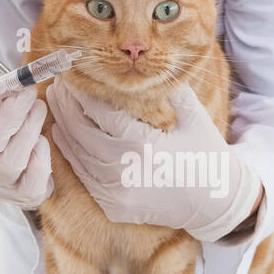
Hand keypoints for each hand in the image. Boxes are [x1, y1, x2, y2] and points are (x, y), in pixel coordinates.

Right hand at [0, 74, 52, 208]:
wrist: (10, 172)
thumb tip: (2, 79)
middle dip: (11, 113)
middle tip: (28, 92)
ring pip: (12, 161)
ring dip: (29, 130)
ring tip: (39, 108)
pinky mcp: (21, 194)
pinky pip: (32, 179)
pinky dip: (40, 157)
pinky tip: (42, 141)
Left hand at [46, 78, 262, 241]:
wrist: (216, 204)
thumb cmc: (207, 156)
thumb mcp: (194, 117)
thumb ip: (171, 89)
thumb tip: (152, 64)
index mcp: (143, 145)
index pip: (100, 113)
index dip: (82, 94)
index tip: (73, 78)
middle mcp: (124, 171)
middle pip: (82, 133)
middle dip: (66, 108)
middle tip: (57, 88)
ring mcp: (117, 194)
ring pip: (78, 157)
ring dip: (64, 131)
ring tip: (56, 110)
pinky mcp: (116, 208)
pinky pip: (85, 179)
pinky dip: (73, 157)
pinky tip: (66, 140)